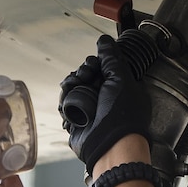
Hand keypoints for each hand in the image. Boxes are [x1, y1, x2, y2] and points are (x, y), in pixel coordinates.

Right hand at [61, 36, 152, 170]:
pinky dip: (65, 101)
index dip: (94, 63)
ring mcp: (90, 107)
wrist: (109, 146)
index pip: (101, 65)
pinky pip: (65, 102)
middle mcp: (105, 95)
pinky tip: (69, 105)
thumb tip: (104, 40)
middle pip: (84, 73)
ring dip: (71, 86)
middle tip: (85, 79)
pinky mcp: (77, 117)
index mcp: (120, 85)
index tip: (94, 66)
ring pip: (72, 86)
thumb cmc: (122, 116)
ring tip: (76, 93)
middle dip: (81, 74)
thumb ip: (111, 57)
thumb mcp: (121, 79)